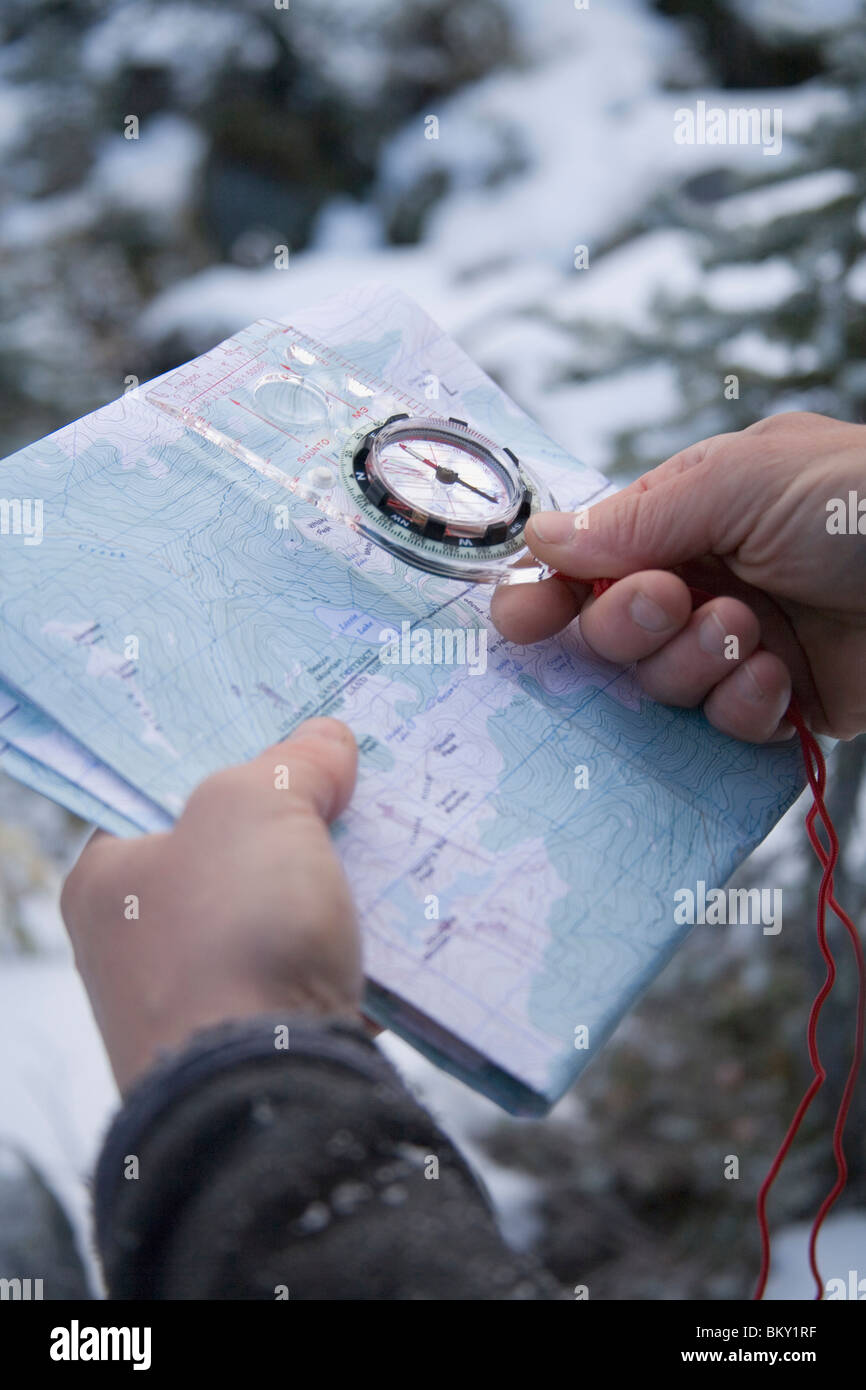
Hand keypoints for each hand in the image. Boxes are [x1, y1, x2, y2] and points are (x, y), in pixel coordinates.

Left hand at [61, 718, 360, 1090]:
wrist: (264, 1096)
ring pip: (279, 924)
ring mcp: (196, 1007)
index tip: (299, 748)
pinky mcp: (254, 1051)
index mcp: (109, 882)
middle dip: (300, 831)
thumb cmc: (230, 934)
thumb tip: (328, 740)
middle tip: (357, 794)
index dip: (236, 766)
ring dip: (335, 897)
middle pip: (232, 861)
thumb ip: (291, 763)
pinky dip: (350, 958)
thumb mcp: (257, 808)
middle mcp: (137, 948)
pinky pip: (309, 981)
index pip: (169, 803)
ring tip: (395, 856)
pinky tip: (396, 934)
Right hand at [492, 412, 865, 742]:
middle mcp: (705, 582)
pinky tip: (782, 679)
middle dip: (629, 626)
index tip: (522, 623)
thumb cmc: (863, 501)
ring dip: (695, 665)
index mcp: (687, 518)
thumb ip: (638, 516)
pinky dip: (745, 706)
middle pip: (610, 633)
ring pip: (662, 685)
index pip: (589, 561)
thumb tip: (542, 538)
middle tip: (672, 606)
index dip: (547, 593)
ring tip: (751, 634)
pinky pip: (724, 726)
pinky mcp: (781, 702)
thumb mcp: (745, 481)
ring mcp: (742, 644)